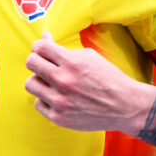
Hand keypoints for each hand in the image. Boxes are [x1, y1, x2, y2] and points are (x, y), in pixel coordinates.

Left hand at [24, 31, 153, 134]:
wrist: (125, 106)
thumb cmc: (108, 78)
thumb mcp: (89, 56)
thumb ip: (63, 48)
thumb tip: (43, 38)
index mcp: (72, 63)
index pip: (39, 48)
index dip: (39, 47)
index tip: (43, 50)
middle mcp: (63, 81)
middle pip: (31, 63)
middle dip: (37, 60)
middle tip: (45, 64)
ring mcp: (60, 101)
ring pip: (30, 84)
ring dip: (39, 80)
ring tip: (51, 82)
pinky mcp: (59, 117)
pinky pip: (38, 103)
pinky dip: (46, 99)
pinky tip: (58, 97)